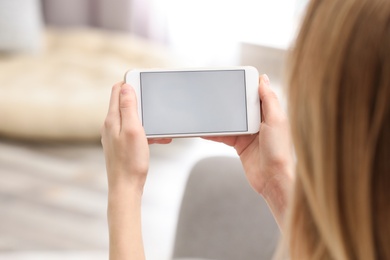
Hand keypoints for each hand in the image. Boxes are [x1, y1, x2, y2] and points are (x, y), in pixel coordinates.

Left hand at [101, 82, 149, 191]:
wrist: (126, 188)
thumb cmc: (131, 161)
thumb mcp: (133, 130)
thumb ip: (129, 107)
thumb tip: (126, 86)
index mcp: (112, 119)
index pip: (117, 90)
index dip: (131, 83)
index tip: (145, 84)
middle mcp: (110, 125)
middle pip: (126, 103)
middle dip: (143, 103)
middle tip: (156, 109)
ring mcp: (115, 135)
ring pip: (133, 118)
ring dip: (148, 120)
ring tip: (160, 131)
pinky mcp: (121, 144)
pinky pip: (135, 131)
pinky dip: (147, 132)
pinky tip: (157, 140)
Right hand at [204, 74, 293, 195]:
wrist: (273, 180)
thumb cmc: (280, 151)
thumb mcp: (276, 120)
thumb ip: (269, 99)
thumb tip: (263, 78)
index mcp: (270, 113)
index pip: (255, 94)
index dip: (245, 86)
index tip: (232, 78)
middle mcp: (259, 122)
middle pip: (240, 106)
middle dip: (227, 101)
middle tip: (213, 95)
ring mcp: (248, 134)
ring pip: (230, 121)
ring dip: (218, 118)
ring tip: (205, 111)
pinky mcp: (240, 145)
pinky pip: (224, 135)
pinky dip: (214, 133)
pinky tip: (204, 130)